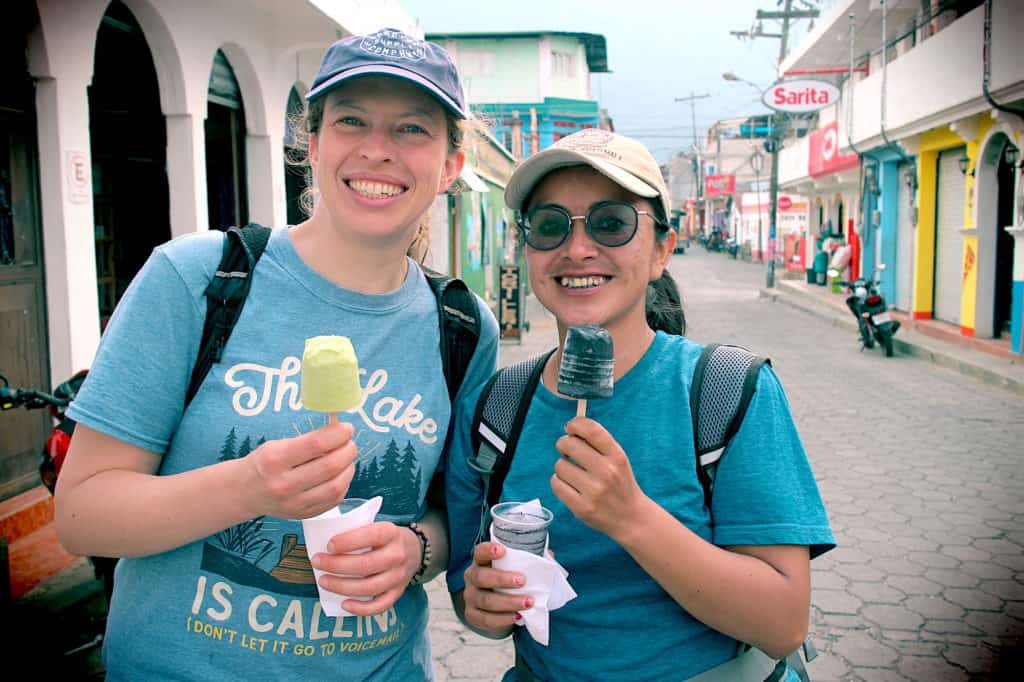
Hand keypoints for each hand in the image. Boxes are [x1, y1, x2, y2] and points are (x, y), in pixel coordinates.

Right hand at [243, 422, 357, 519]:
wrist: (245, 492)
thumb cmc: (264, 463)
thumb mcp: (277, 445)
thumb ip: (308, 440)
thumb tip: (340, 432)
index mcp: (275, 460)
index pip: (317, 444)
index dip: (338, 434)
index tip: (346, 428)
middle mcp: (284, 484)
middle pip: (330, 466)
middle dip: (348, 450)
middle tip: (350, 443)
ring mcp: (294, 503)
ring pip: (336, 486)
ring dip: (349, 468)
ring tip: (346, 459)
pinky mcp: (304, 514)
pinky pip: (334, 500)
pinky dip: (343, 484)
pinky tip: (340, 474)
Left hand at [311, 522, 419, 615]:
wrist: (414, 549)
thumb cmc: (385, 538)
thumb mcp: (376, 526)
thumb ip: (356, 533)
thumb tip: (326, 546)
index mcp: (391, 533)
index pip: (370, 536)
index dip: (347, 542)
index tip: (328, 545)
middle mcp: (397, 555)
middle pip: (366, 565)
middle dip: (336, 565)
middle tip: (317, 562)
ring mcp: (398, 576)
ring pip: (369, 587)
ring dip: (342, 587)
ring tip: (324, 581)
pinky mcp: (397, 593)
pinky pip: (380, 606)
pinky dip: (361, 609)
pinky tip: (344, 604)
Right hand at [462, 542, 530, 632]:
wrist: (493, 606)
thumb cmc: (506, 581)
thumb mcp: (513, 568)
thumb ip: (528, 560)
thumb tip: (548, 555)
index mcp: (481, 561)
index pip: (480, 552)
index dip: (488, 550)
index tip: (502, 550)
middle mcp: (472, 577)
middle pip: (481, 577)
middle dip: (502, 579)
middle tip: (522, 581)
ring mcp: (471, 597)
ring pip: (485, 600)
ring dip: (508, 602)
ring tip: (528, 602)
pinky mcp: (472, 615)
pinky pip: (486, 619)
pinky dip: (503, 619)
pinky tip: (517, 616)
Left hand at [550, 417, 648, 539]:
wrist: (631, 518)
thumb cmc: (620, 484)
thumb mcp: (618, 459)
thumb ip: (598, 443)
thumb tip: (571, 428)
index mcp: (617, 456)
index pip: (591, 430)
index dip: (576, 423)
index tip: (570, 427)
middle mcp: (606, 472)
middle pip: (569, 444)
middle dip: (563, 444)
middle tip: (567, 451)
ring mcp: (593, 491)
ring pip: (560, 465)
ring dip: (562, 467)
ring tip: (573, 473)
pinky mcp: (581, 507)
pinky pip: (556, 484)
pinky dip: (558, 482)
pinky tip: (569, 485)